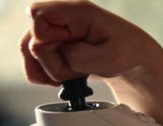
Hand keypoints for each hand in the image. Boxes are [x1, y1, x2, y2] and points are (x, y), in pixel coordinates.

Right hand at [20, 0, 158, 84]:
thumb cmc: (127, 52)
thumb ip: (77, 55)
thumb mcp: (110, 58)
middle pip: (29, 39)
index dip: (45, 40)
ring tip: (73, 74)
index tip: (68, 53)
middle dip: (50, 63)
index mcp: (77, 10)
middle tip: (76, 70)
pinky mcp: (54, 42)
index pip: (37, 15)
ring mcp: (56, 29)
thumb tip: (54, 53)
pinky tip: (66, 76)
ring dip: (48, 71)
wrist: (134, 58)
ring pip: (28, 52)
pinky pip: (34, 60)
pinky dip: (46, 74)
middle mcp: (62, 16)